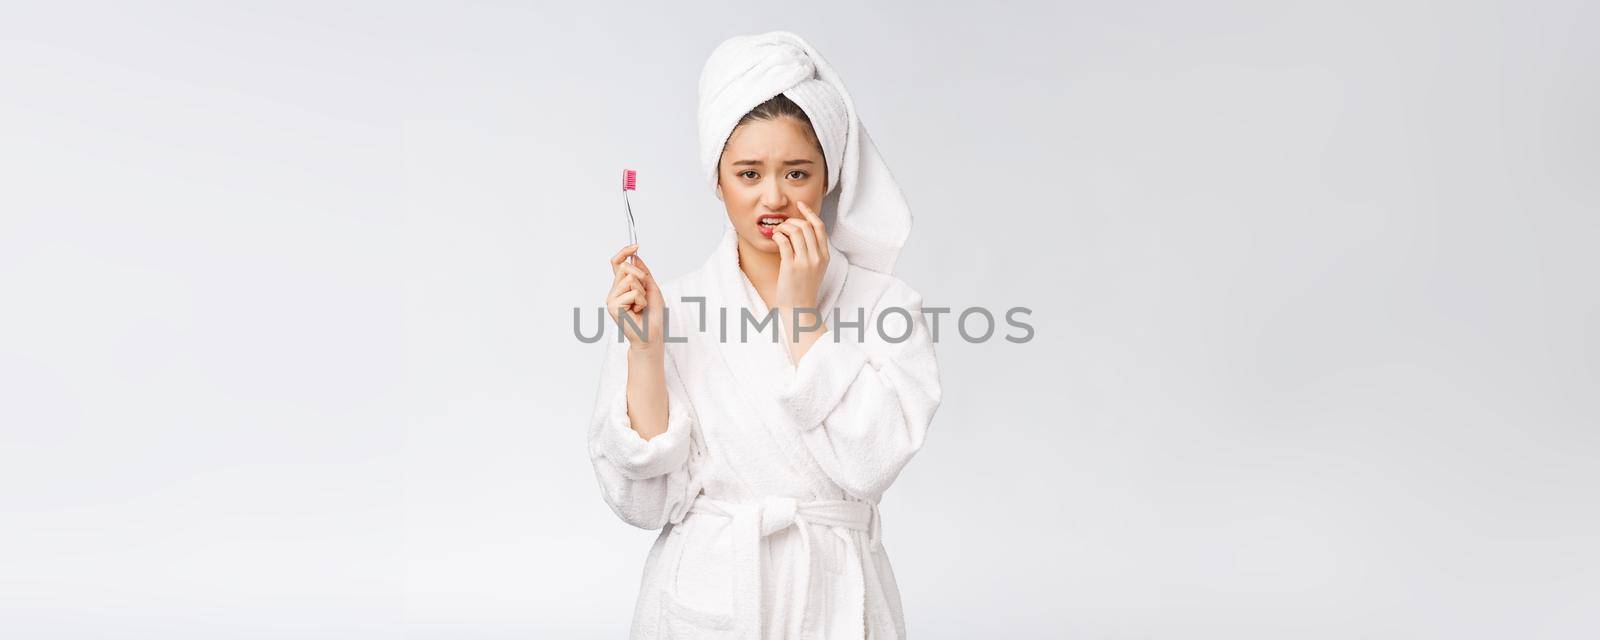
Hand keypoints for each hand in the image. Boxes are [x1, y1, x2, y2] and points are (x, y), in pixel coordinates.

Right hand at [605, 244, 665, 349]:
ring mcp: (611, 299)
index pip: (617, 264)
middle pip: (625, 268)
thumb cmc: (652, 316)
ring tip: (641, 306)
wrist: (651, 335)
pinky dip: (641, 301)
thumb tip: (635, 256)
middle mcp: (614, 291)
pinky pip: (632, 292)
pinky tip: (637, 311)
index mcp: (621, 287)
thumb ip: (643, 272)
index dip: (624, 252)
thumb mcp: (651, 288)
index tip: (635, 246)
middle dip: (641, 277)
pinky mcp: (613, 306)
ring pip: (630, 279)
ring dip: (642, 293)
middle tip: (645, 294)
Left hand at [770, 201, 829, 355]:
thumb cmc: (803, 288)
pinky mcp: (791, 267)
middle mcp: (817, 257)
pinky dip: (777, 235)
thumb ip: (813, 250)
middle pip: (806, 226)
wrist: (800, 309)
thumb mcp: (815, 268)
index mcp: (825, 256)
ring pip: (795, 231)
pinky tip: (774, 238)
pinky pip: (784, 242)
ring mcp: (805, 262)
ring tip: (777, 232)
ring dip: (783, 227)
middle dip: (792, 221)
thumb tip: (801, 230)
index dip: (809, 213)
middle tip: (782, 225)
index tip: (799, 205)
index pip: (820, 227)